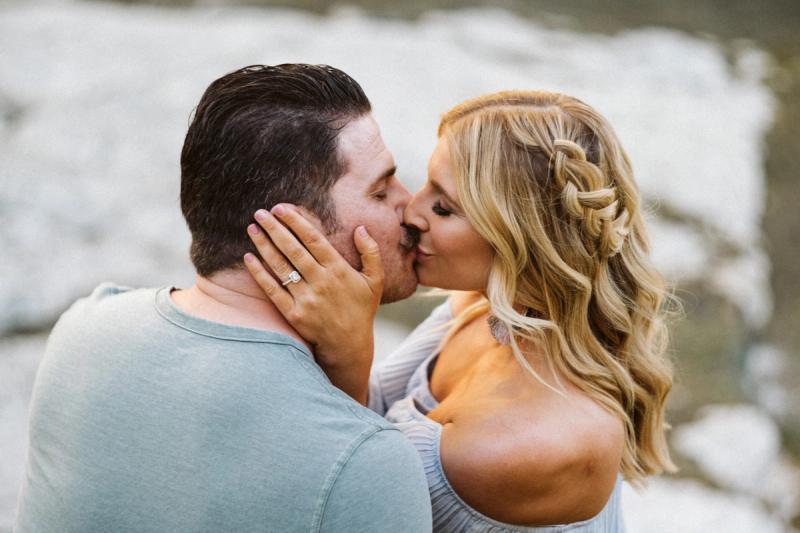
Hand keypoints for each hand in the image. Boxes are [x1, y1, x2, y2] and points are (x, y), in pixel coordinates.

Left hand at [243, 204, 383, 404]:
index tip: (282, 208)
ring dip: (264, 245)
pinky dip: (260, 274)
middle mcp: (321, 282)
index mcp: (339, 270)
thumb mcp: (375, 281)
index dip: (296, 222)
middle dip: (275, 228)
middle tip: (260, 213)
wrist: (349, 345)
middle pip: (293, 249)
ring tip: (252, 229)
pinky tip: (249, 258)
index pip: (314, 239)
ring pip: (280, 266)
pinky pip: (272, 290)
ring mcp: (306, 298)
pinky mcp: (293, 314)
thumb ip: (371, 253)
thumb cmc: (361, 309)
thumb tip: (361, 229)